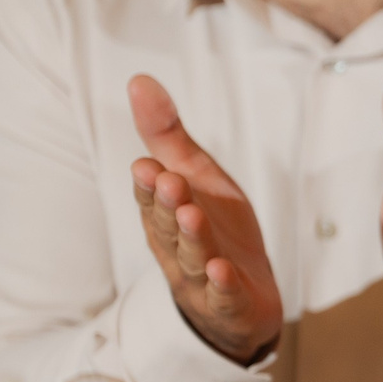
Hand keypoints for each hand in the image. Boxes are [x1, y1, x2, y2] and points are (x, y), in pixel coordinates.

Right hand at [127, 74, 281, 363]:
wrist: (243, 296)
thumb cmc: (215, 228)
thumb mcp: (195, 176)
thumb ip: (167, 135)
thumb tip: (139, 80)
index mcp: (165, 214)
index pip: (151, 197)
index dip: (148, 184)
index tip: (146, 164)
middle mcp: (176, 245)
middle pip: (169, 224)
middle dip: (167, 202)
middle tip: (167, 179)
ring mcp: (200, 276)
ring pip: (193, 256)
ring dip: (192, 236)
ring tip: (191, 215)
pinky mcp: (229, 301)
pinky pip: (223, 294)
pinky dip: (221, 284)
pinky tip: (221, 270)